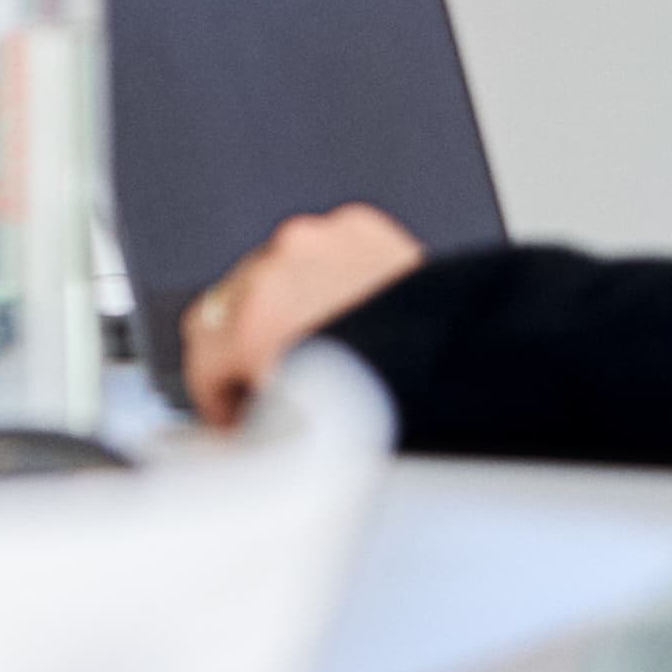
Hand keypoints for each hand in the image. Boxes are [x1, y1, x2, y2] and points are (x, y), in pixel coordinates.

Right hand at [183, 203, 421, 426]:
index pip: (199, 348)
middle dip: (247, 348)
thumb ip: (249, 425)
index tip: (231, 409)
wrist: (472, 362)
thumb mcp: (300, 425)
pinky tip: (355, 310)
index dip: (214, 390)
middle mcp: (279, 266)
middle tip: (277, 386)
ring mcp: (320, 239)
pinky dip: (329, 276)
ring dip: (287, 305)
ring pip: (275, 270)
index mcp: (254, 318)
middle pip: (231, 304)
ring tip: (325, 346)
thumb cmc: (399, 399)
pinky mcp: (358, 226)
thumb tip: (228, 444)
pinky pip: (322, 249)